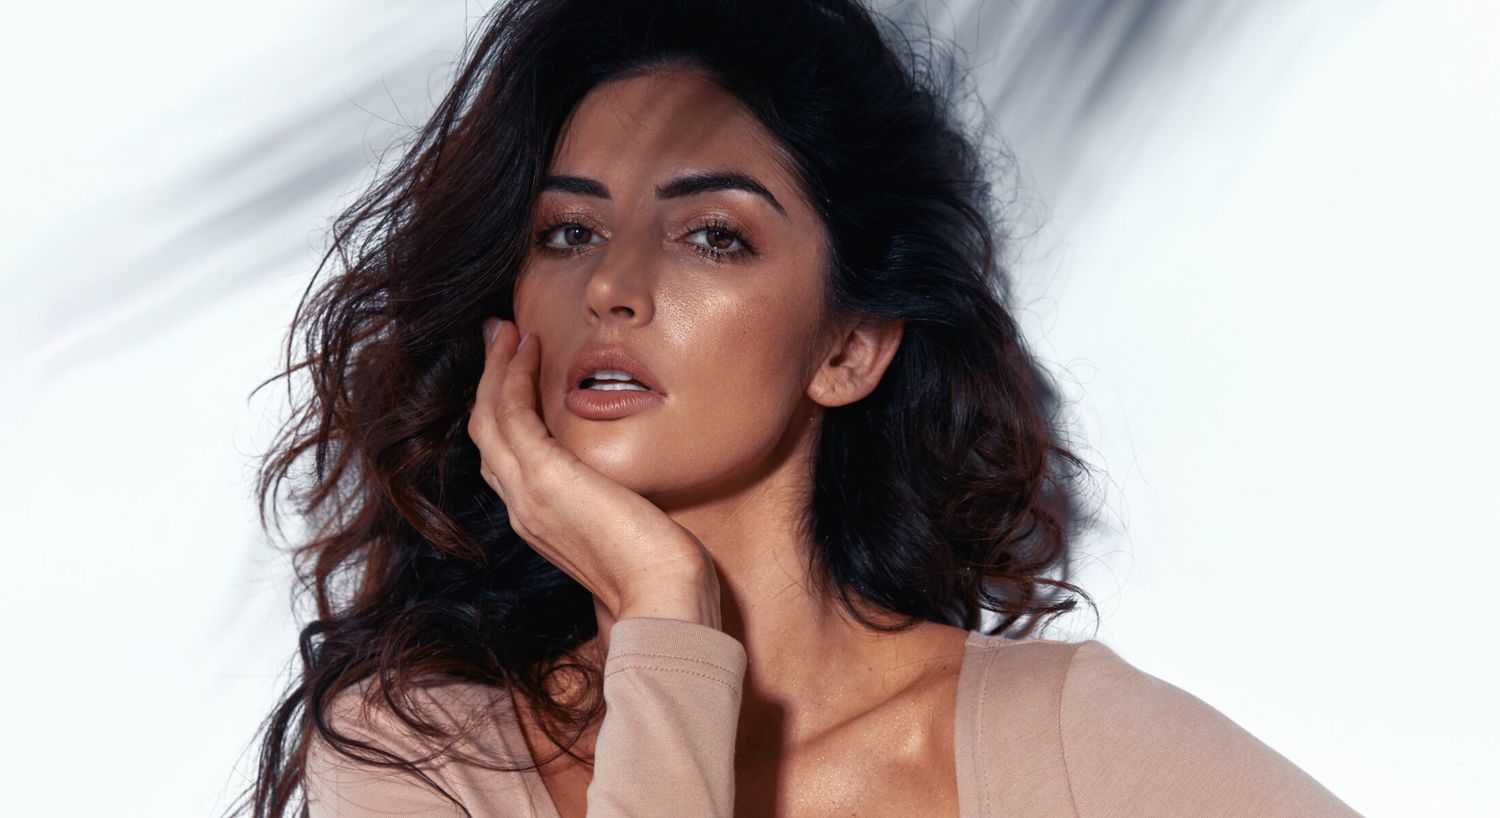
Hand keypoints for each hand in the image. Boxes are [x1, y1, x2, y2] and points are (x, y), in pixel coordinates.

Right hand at [467, 318, 721, 627]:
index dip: (504, 412)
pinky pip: (511, 413)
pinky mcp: (544, 478)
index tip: (517, 372)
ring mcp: (527, 494)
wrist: (662, 597)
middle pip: (486, 433)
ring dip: (495, 368)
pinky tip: (529, 346)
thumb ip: (614, 503)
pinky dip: (511, 375)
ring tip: (505, 331)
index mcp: (540, 520)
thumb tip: (632, 486)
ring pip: (488, 418)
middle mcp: (522, 507)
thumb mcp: (626, 526)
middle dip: (489, 381)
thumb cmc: (659, 568)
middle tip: (499, 337)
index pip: (505, 458)